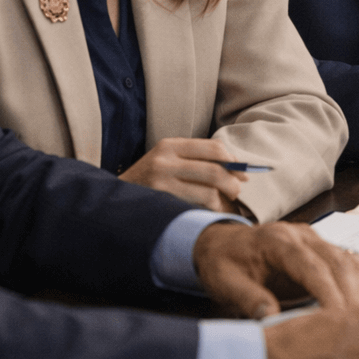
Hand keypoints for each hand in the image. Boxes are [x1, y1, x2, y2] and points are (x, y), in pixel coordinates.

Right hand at [119, 138, 245, 212]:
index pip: (214, 148)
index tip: (242, 174)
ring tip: (220, 205)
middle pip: (215, 170)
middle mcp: (165, 160)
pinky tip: (205, 213)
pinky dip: (208, 212)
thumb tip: (237, 168)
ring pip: (208, 192)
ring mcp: (161, 182)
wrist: (116, 200)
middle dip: (233, 184)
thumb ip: (196, 159)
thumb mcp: (167, 161)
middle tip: (237, 193)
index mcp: (170, 145)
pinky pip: (196, 208)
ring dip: (221, 202)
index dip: (234, 162)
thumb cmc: (150, 181)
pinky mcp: (160, 202)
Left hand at [192, 220, 358, 316]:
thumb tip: (270, 319)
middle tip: (349, 329)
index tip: (338, 319)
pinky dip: (353, 284)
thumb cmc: (223, 262)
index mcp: (276, 240)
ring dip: (354, 290)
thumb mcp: (225, 282)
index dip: (329, 293)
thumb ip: (248, 299)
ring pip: (348, 261)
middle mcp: (300, 234)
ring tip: (351, 323)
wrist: (221, 244)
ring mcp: (314, 239)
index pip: (313, 265)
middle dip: (348, 296)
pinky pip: (348, 263)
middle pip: (338, 262)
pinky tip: (347, 308)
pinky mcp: (321, 248)